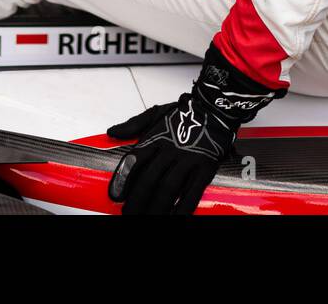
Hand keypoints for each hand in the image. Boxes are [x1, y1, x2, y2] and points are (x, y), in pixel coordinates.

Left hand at [106, 43, 278, 214]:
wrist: (215, 107)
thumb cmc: (185, 112)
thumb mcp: (155, 113)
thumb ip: (133, 124)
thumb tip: (112, 132)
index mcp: (155, 138)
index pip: (134, 160)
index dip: (123, 179)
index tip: (115, 195)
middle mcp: (169, 150)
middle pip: (149, 180)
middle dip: (137, 201)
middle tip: (128, 215)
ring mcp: (188, 159)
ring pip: (168, 188)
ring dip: (156, 208)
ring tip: (147, 220)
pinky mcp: (205, 167)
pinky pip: (193, 192)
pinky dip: (183, 208)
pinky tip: (176, 218)